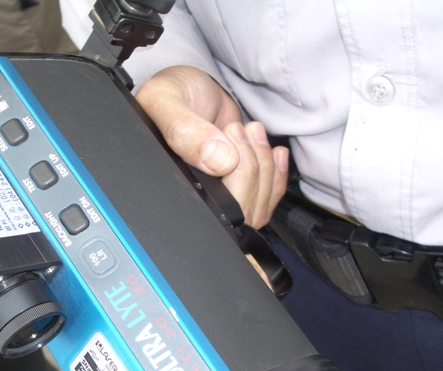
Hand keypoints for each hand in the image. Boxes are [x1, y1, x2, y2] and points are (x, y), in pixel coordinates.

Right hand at [135, 66, 288, 228]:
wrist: (186, 86)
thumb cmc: (170, 93)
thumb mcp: (166, 102)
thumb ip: (187, 132)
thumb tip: (222, 163)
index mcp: (176, 187)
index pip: (213, 210)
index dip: (233, 176)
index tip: (229, 132)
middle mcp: (198, 198)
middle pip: (242, 211)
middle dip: (251, 166)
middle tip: (237, 129)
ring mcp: (220, 194)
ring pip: (256, 208)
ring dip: (265, 167)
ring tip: (249, 131)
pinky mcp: (238, 186)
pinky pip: (263, 199)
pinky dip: (276, 175)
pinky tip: (273, 152)